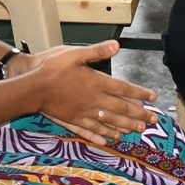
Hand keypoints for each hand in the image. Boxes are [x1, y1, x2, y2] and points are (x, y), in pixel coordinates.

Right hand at [19, 41, 157, 144]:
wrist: (32, 87)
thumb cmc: (52, 68)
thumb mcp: (75, 53)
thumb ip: (97, 51)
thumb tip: (117, 45)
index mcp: (97, 83)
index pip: (124, 89)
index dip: (140, 93)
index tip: (152, 98)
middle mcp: (94, 100)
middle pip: (121, 109)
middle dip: (139, 115)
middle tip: (153, 121)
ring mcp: (84, 113)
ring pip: (109, 122)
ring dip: (125, 126)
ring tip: (138, 130)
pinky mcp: (72, 121)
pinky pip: (91, 130)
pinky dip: (102, 135)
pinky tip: (109, 140)